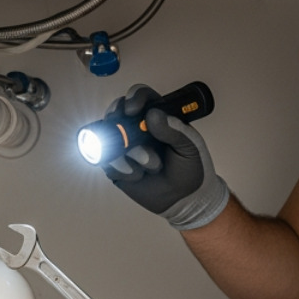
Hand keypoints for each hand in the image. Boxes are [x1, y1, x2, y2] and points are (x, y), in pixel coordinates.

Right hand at [101, 84, 230, 229]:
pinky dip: (122, 169)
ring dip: (128, 154)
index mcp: (157, 117)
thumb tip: (152, 114)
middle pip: (116, 113)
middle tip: (127, 138)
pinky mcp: (117, 166)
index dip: (133, 99)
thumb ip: (173, 129)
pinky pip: (107, 162)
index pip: (141, 97)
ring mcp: (125, 147)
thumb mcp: (190, 146)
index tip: (132, 110)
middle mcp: (137, 129)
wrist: (186, 200)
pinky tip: (137, 175)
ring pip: (110, 140)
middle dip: (118, 124)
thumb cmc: (191, 169)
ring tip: (151, 167)